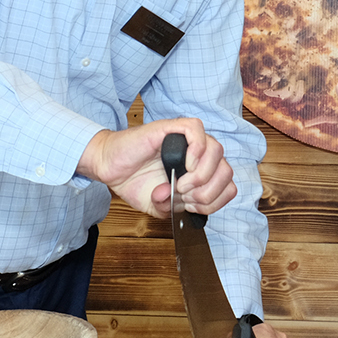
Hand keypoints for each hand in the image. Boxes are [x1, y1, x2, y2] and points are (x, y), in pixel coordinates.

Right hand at [78, 118, 235, 217]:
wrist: (110, 168)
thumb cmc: (135, 183)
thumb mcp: (158, 206)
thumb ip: (173, 208)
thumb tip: (176, 196)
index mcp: (200, 173)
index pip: (227, 185)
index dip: (215, 200)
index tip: (192, 206)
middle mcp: (198, 155)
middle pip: (226, 169)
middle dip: (208, 191)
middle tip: (185, 197)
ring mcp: (186, 140)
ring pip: (217, 150)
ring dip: (202, 174)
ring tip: (181, 184)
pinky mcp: (171, 128)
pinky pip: (196, 130)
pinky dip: (196, 149)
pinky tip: (184, 165)